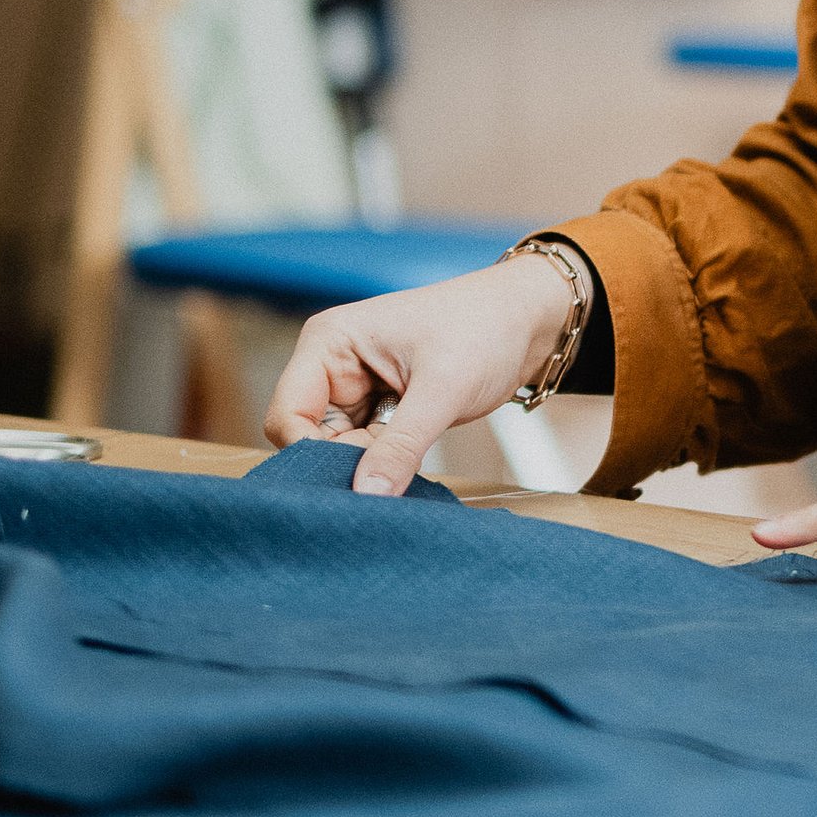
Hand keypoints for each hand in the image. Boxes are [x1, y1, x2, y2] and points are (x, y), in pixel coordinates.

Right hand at [263, 256, 576, 497]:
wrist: (531, 320)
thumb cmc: (486, 331)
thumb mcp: (442, 391)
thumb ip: (400, 446)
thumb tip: (366, 496)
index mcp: (328, 343)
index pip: (285, 416)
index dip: (311, 454)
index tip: (355, 480)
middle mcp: (331, 363)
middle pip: (308, 437)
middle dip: (345, 461)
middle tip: (392, 473)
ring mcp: (354, 386)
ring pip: (337, 448)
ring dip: (369, 463)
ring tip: (412, 458)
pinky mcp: (379, 406)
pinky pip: (365, 448)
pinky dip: (386, 461)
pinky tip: (412, 460)